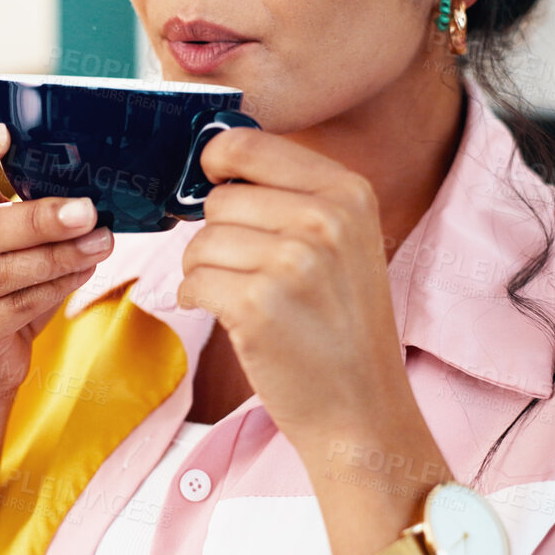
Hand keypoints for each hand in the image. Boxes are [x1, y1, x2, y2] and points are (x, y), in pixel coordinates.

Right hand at [0, 122, 114, 398]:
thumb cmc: (15, 287)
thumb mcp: (23, 242)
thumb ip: (40, 213)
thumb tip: (98, 186)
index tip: (3, 133)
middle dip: (40, 219)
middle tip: (87, 210)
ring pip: (2, 272)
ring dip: (58, 257)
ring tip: (101, 244)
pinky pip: (13, 308)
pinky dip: (53, 289)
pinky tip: (83, 273)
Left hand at [175, 127, 411, 448]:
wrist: (362, 410)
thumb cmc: (340, 325)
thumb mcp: (343, 241)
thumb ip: (291, 194)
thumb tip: (214, 154)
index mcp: (348, 192)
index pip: (248, 144)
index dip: (217, 164)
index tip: (218, 185)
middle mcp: (325, 219)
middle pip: (220, 200)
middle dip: (219, 236)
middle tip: (251, 272)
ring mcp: (292, 262)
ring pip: (200, 241)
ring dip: (206, 272)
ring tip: (247, 300)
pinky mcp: (257, 304)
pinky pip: (192, 281)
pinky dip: (198, 301)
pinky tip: (235, 320)